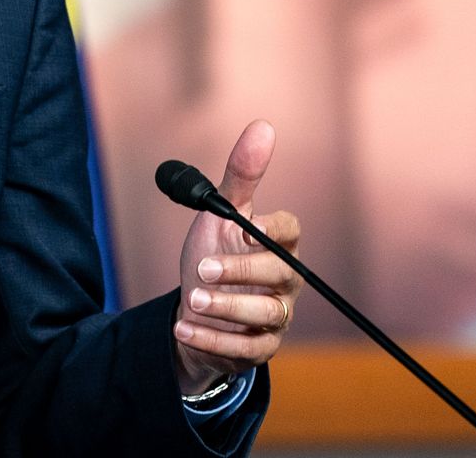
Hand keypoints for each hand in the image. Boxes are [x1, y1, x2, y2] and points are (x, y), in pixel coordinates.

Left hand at [172, 120, 302, 393]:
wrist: (196, 310)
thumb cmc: (215, 253)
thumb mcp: (220, 214)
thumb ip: (241, 175)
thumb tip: (262, 126)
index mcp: (278, 243)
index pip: (291, 232)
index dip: (274, 230)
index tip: (250, 228)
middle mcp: (285, 280)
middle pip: (279, 275)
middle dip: (240, 272)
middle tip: (202, 269)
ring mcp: (276, 316)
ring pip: (265, 315)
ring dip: (227, 308)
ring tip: (191, 299)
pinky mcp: (260, 347)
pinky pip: (245, 349)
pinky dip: (213, 339)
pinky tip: (184, 327)